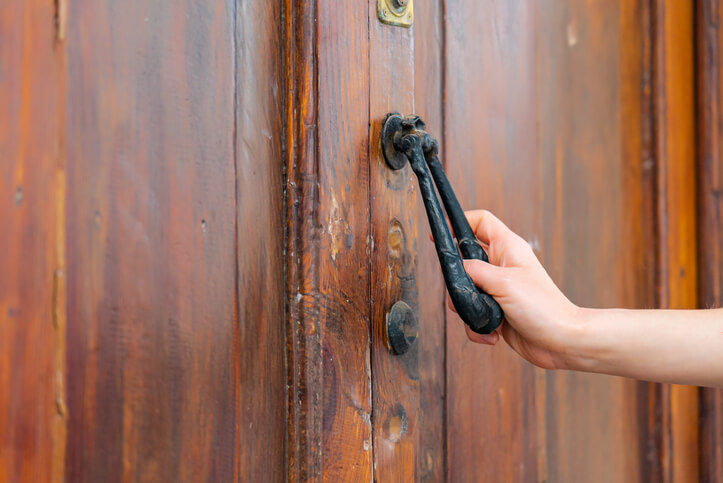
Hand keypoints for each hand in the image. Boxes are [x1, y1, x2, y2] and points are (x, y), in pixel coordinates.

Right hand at [449, 210, 582, 369]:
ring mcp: (498, 290)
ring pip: (465, 291)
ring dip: (468, 308)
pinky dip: (478, 326)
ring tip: (483, 318)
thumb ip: (474, 270)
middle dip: (458, 280)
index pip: (480, 222)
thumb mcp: (503, 282)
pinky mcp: (497, 312)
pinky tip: (492, 334)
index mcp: (507, 248)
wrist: (561, 342)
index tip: (440, 234)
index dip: (459, 222)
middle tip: (463, 290)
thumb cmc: (543, 307)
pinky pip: (474, 315)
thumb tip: (455, 269)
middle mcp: (501, 266)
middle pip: (464, 260)